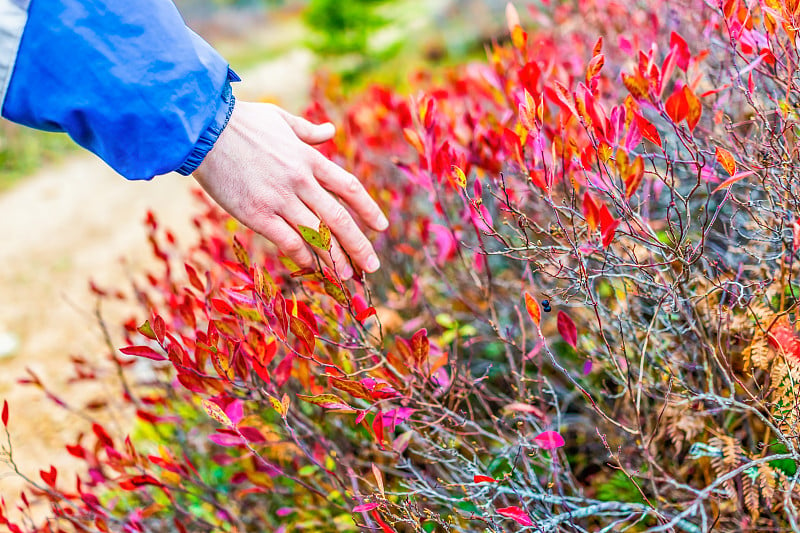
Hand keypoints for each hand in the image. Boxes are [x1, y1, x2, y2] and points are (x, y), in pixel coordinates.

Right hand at [192, 101, 388, 279]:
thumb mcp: (280, 119)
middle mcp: (301, 181)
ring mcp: (280, 199)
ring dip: (335, 258)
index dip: (369, 209)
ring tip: (347, 276)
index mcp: (309, 159)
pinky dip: (303, 257)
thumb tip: (330, 132)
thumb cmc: (240, 122)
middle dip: (359, 244)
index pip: (349, 188)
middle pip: (339, 218)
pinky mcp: (257, 214)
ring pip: (317, 234)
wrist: (203, 129)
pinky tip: (313, 269)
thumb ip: (307, 131)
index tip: (382, 227)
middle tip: (372, 265)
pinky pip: (288, 241)